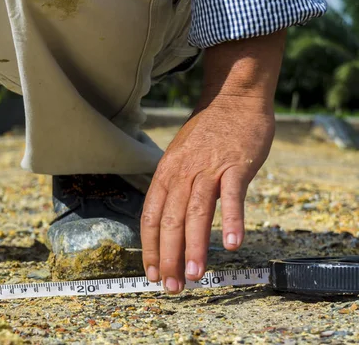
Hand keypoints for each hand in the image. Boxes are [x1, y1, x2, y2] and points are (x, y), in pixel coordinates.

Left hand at [140, 31, 286, 293]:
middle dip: (168, 256)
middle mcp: (181, 174)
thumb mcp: (179, 159)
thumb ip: (175, 188)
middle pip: (169, 220)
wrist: (232, 99)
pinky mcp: (235, 166)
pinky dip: (232, 220)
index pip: (150, 217)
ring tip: (194, 275)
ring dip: (194, 246)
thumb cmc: (207, 134)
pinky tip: (232, 244)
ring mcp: (208, 169)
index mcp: (165, 175)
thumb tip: (169, 223)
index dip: (149, 247)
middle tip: (171, 286)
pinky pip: (232, 196)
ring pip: (196, 213)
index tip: (151, 273)